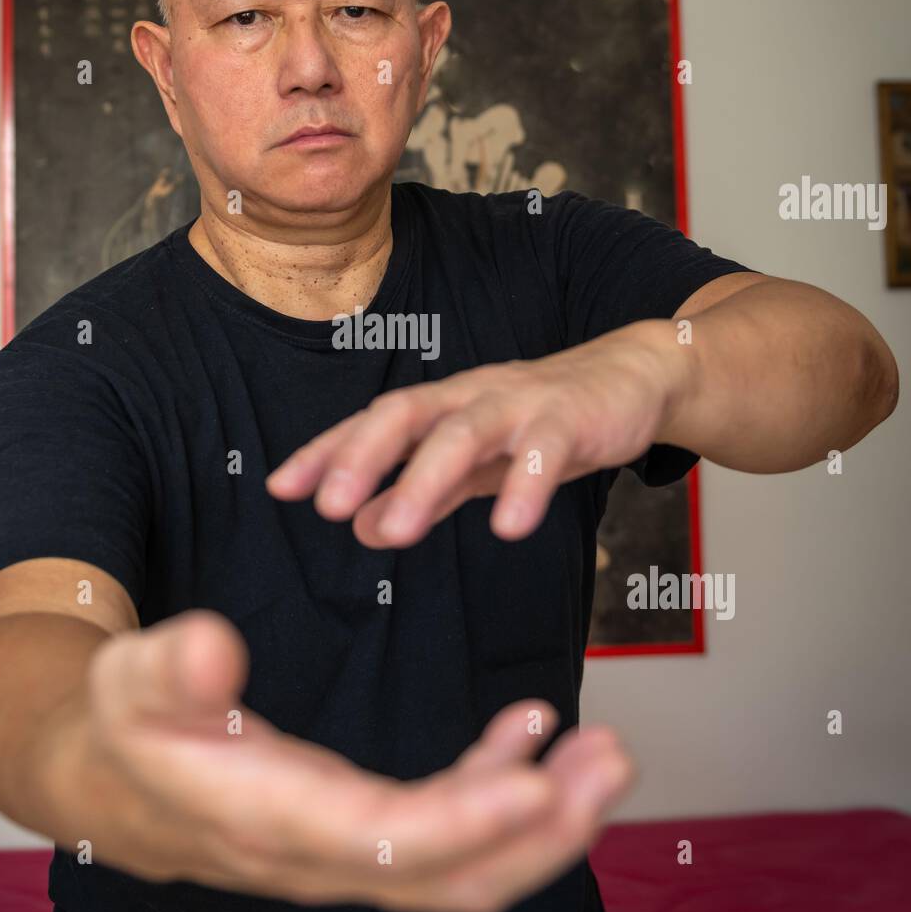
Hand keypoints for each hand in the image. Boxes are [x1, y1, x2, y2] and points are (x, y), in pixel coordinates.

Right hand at [59, 611, 635, 911]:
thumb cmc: (129, 729)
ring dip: (546, 819)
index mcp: (275, 819)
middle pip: (454, 875)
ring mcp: (351, 850)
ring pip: (467, 865)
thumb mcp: (130, 682)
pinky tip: (531, 732)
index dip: (470, 818)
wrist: (113, 780)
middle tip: (611, 764)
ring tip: (602, 753)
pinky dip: (502, 788)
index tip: (542, 782)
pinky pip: (450, 830)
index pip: (389, 840)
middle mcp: (325, 853)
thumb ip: (169, 667)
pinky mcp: (364, 828)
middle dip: (545, 832)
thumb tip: (212, 647)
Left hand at [266, 320, 683, 545]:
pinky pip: (545, 451)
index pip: (371, 425)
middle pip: (405, 413)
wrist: (631, 379)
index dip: (324, 453)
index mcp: (442, 407)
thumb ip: (423, 494)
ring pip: (464, 432)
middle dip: (361, 455)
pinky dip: (525, 486)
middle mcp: (471, 397)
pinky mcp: (572, 420)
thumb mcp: (477, 464)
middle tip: (325, 505)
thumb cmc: (543, 421)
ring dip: (426, 480)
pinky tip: (509, 527)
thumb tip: (359, 526)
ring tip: (396, 532)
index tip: (279, 488)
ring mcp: (521, 404)